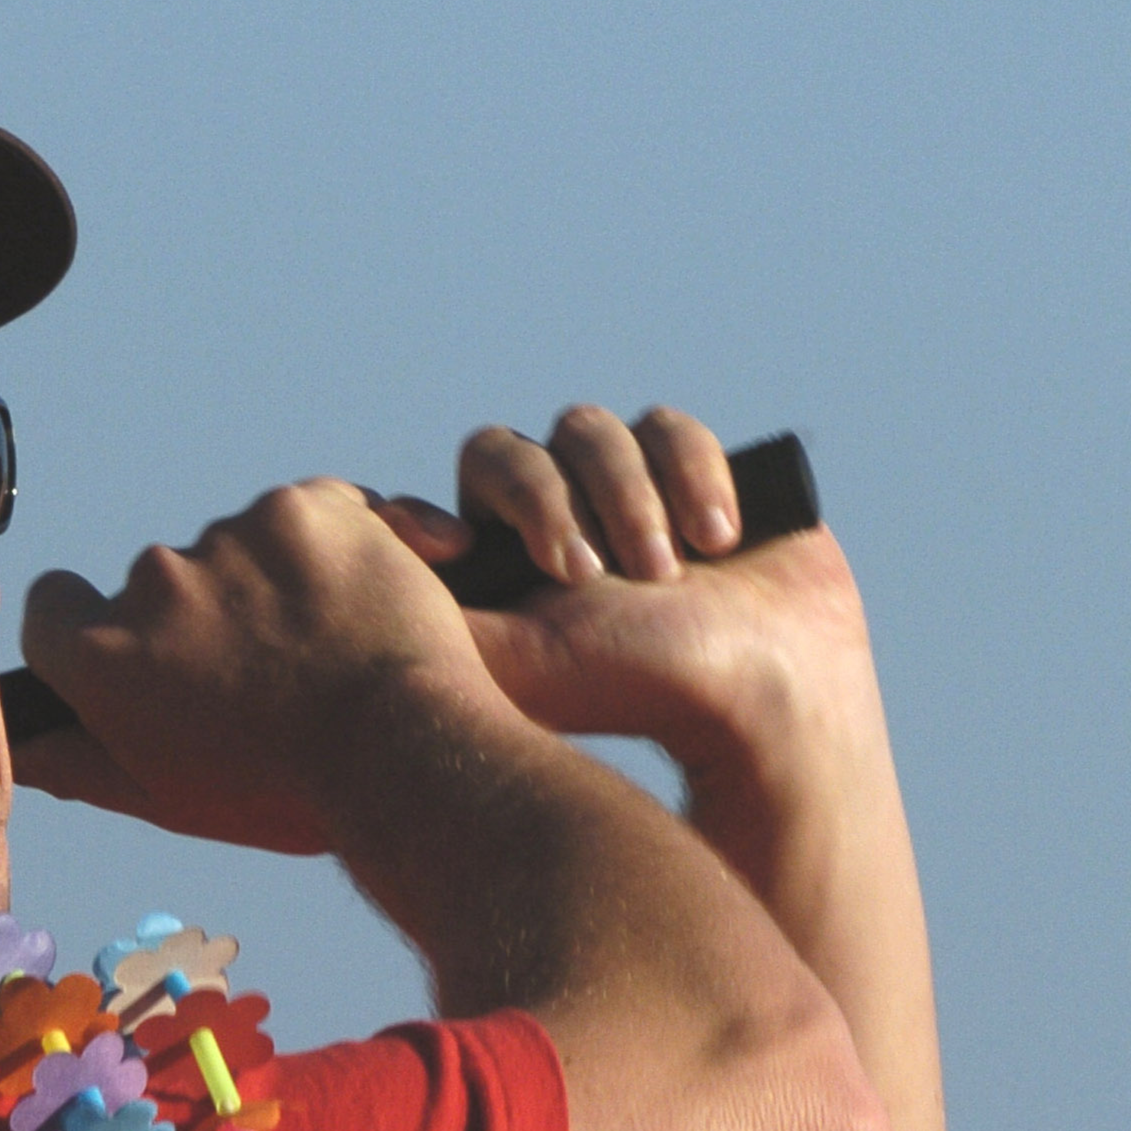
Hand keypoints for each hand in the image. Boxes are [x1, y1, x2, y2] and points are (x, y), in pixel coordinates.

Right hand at [12, 477, 509, 853]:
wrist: (404, 754)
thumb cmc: (284, 791)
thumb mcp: (167, 798)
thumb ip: (82, 764)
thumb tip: (23, 746)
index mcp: (102, 655)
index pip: (56, 607)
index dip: (97, 626)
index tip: (155, 654)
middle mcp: (152, 585)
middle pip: (162, 583)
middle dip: (210, 616)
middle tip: (276, 673)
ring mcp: (230, 539)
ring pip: (242, 546)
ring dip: (277, 581)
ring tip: (334, 646)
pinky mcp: (304, 506)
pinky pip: (313, 511)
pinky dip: (347, 542)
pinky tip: (375, 597)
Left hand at [408, 405, 885, 798]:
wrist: (761, 701)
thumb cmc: (631, 688)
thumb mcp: (513, 657)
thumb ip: (435, 609)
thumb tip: (370, 569)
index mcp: (500, 550)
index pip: (477, 470)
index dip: (517, 499)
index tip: (561, 570)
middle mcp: (556, 512)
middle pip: (528, 445)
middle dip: (567, 502)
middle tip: (599, 574)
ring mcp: (624, 488)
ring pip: (593, 431)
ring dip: (630, 498)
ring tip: (667, 574)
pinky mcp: (692, 472)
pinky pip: (669, 428)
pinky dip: (693, 476)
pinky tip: (721, 540)